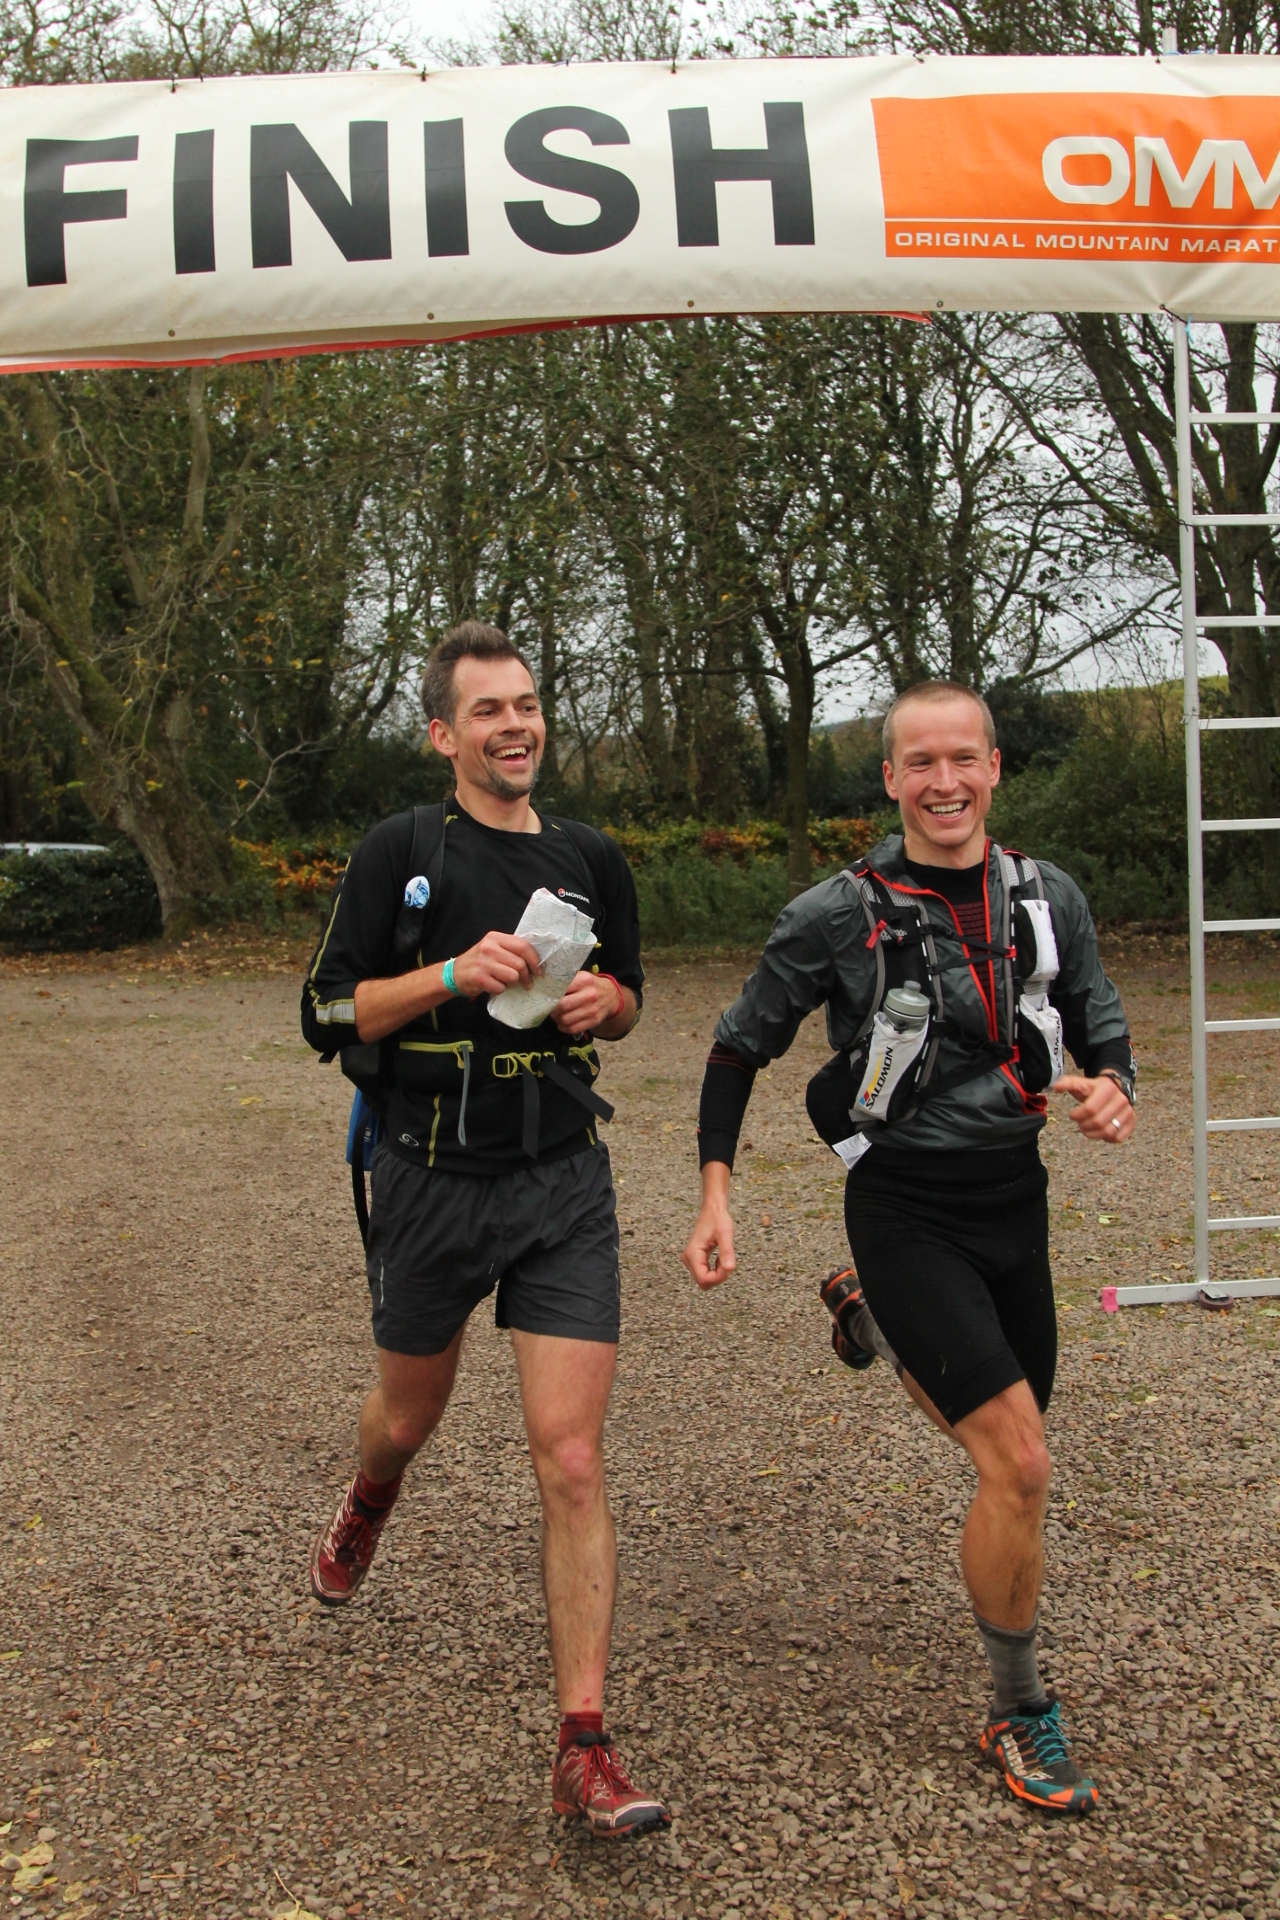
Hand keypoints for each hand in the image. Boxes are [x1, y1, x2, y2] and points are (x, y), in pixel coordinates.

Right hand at [451, 932, 543, 998]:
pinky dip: (500, 990)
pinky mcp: (479, 978)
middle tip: (527, 983)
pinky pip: (501, 987)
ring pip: (513, 976)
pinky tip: (494, 986)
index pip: (523, 946)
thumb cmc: (479, 961)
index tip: (539, 970)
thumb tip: (536, 960)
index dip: (535, 960)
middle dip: (527, 976)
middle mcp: (489, 948)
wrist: (454, 973)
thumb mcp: (492, 948)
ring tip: (506, 982)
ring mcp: (483, 963)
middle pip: (520, 964)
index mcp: (495, 937)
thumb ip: (510, 950)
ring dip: (513, 983)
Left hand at [551, 971, 623, 1034]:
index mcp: (584, 980)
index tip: (545, 996)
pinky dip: (563, 1027)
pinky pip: (573, 1029)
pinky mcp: (593, 1021)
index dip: (550, 994)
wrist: (611, 996)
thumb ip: (566, 981)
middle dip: (552, 1009)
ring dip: (557, 1019)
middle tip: (549, 1009)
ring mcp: (592, 1010)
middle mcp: (589, 995)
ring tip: (556, 1016)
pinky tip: (562, 1023)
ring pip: (566, 1019)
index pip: (561, 988)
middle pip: (562, 1006)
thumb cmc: (591, 985)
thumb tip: (545, 987)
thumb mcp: (582, 977)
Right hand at [682, 1162, 736, 1289]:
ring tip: (723, 1257)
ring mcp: (690, 1259)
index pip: (704, 1279)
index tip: (729, 1265)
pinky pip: (705, 1273)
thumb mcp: (726, 1234)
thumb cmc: (718, 1219)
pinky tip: (720, 1259)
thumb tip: (730, 1269)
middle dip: (718, 1276)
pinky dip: (715, 1270)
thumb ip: (727, 1252)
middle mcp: (688, 1259)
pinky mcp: (695, 1259)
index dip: (719, 1277)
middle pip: (703, 1282)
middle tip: (727, 1261)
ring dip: (717, 1273)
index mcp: (692, 1254)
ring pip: (704, 1279)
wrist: (712, 1209)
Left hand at [1053, 1073, 1134, 1142]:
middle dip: (1084, 1126)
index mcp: (1107, 1089)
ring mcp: (1128, 1112)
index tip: (1072, 1116)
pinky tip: (1100, 1133)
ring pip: (1109, 1132)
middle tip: (1080, 1124)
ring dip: (1093, 1134)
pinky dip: (1107, 1139)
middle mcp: (1121, 1100)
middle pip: (1098, 1122)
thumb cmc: (1094, 1088)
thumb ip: (1068, 1084)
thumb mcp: (1082, 1083)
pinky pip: (1119, 1137)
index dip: (1077, 1115)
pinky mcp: (1132, 1122)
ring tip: (1086, 1129)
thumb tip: (1055, 1087)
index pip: (1089, 1108)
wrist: (1116, 1087)